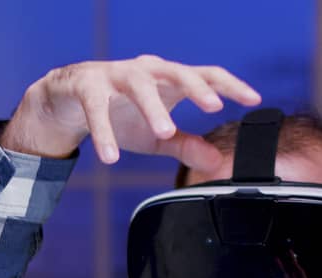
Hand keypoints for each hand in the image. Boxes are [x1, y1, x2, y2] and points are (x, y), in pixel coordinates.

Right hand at [0, 54, 261, 166]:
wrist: (67, 101)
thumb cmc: (120, 113)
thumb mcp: (155, 135)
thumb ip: (185, 145)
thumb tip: (217, 162)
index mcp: (167, 80)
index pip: (205, 75)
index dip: (230, 86)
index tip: (254, 100)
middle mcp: (146, 71)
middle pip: (176, 71)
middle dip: (196, 86)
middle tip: (213, 107)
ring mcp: (115, 76)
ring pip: (138, 85)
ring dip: (152, 107)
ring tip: (165, 132)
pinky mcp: (87, 87)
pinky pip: (97, 108)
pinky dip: (104, 132)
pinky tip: (111, 156)